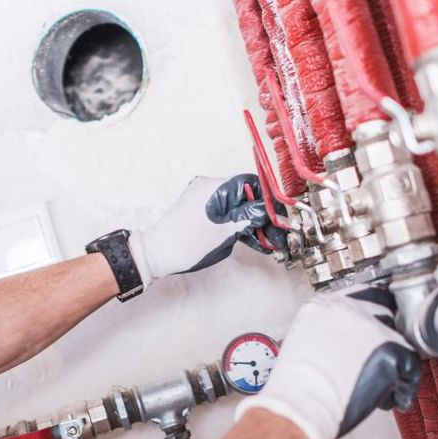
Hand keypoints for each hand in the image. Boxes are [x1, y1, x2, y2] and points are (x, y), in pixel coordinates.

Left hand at [128, 175, 286, 287]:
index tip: (280, 216)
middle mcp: (209, 188)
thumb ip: (250, 219)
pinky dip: (238, 225)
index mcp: (215, 187)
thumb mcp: (226, 233)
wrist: (157, 255)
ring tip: (267, 242)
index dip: (269, 200)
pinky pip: (226, 214)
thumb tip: (271, 213)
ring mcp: (204, 200)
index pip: (252, 184)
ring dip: (252, 223)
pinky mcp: (201, 211)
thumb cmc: (186, 244)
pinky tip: (253, 240)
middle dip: (263, 215)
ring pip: (237, 207)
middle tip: (276, 233)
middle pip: (245, 196)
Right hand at [235, 285, 421, 438]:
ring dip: (392, 365)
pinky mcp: (391, 350)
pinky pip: (411, 367)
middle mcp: (350, 309)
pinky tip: (382, 398)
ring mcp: (373, 327)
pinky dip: (402, 387)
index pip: (366, 296)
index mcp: (325, 304)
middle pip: (386, 317)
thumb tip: (352, 340)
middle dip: (384, 343)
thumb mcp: (305, 341)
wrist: (299, 406)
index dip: (374, 317)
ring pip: (400, 342)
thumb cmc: (296, 385)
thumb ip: (331, 331)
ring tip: (374, 387)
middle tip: (376, 365)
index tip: (376, 330)